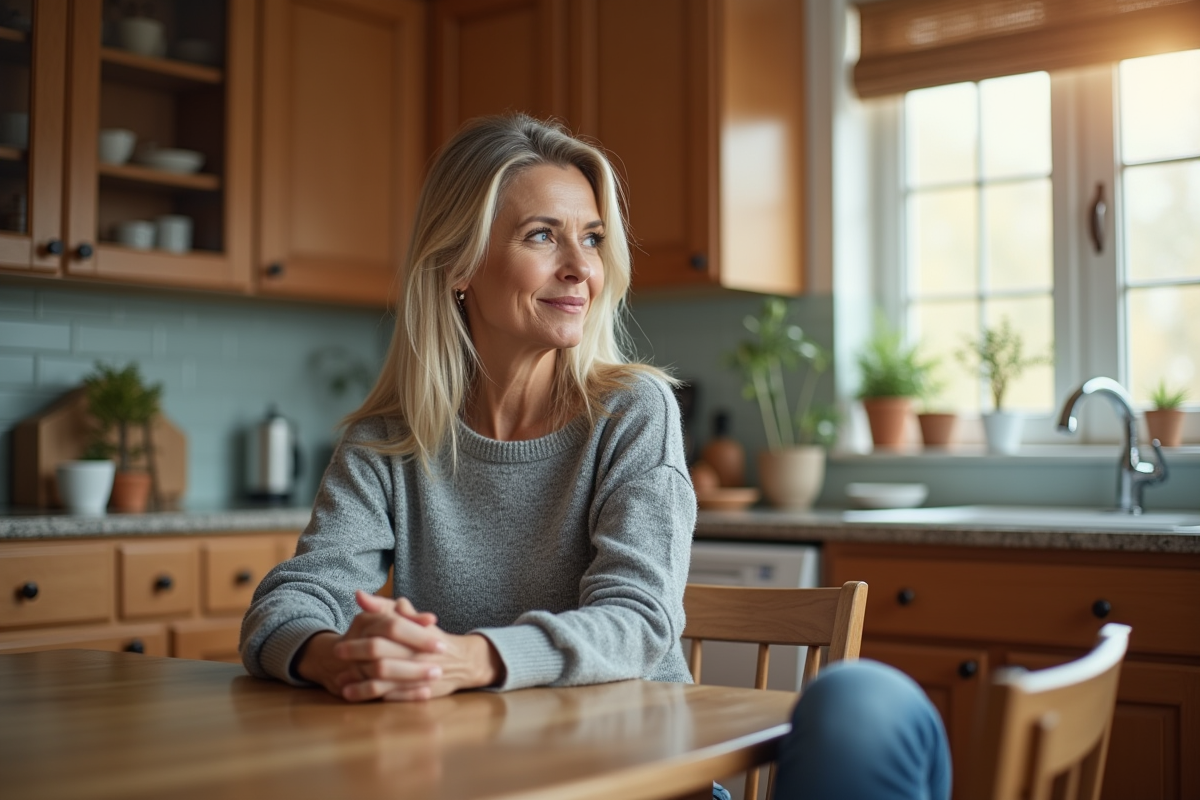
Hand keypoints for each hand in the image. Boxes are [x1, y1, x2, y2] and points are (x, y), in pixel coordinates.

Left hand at [299, 591, 503, 701]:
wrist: (462, 661)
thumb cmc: (431, 637)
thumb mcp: (411, 619)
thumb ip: (385, 607)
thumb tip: (359, 595)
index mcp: (416, 633)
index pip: (387, 632)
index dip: (362, 638)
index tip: (340, 643)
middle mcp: (418, 655)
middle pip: (382, 658)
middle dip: (357, 659)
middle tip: (338, 658)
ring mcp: (419, 675)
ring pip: (384, 682)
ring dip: (359, 685)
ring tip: (341, 684)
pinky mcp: (421, 693)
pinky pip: (393, 697)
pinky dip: (373, 697)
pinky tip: (356, 694)